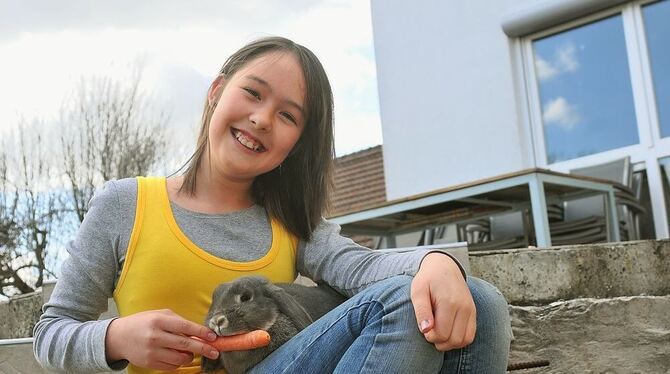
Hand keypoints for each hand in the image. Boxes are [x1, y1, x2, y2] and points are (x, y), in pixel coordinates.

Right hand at [105, 309, 219, 370]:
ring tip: (191, 352)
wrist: (119, 337)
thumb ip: (179, 322)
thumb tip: (198, 332)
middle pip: (185, 345)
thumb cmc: (144, 322)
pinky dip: (179, 362)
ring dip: (190, 356)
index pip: (185, 327)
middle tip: (215, 351)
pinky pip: (171, 366)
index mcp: (159, 321)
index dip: (201, 332)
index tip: (213, 337)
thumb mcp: (160, 315)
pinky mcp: (150, 363)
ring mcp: (152, 352)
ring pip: (180, 358)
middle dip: (203, 348)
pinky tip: (178, 356)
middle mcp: (155, 337)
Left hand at [411, 253, 475, 350]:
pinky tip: (447, 332)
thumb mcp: (418, 290)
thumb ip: (421, 310)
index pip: (442, 333)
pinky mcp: (473, 312)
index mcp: (449, 302)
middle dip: (440, 342)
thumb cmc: (428, 279)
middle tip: (430, 332)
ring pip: (464, 340)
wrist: (444, 266)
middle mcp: (464, 307)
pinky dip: (459, 339)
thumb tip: (425, 330)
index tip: (424, 329)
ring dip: (450, 343)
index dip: (430, 337)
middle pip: (454, 340)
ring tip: (438, 333)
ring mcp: (471, 310)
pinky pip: (470, 335)